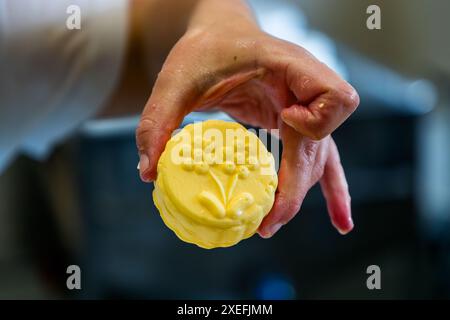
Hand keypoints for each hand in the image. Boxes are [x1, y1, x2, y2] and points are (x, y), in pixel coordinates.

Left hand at [136, 0, 358, 236]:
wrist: (219, 34)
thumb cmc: (206, 48)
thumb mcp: (178, 77)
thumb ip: (160, 118)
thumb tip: (149, 171)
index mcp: (291, 67)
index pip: (334, 97)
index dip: (314, 121)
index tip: (282, 124)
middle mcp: (306, 90)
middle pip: (321, 145)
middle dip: (294, 186)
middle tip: (265, 222)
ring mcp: (303, 109)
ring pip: (319, 159)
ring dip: (304, 195)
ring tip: (277, 225)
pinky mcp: (294, 125)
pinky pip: (321, 160)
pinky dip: (329, 190)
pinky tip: (339, 220)